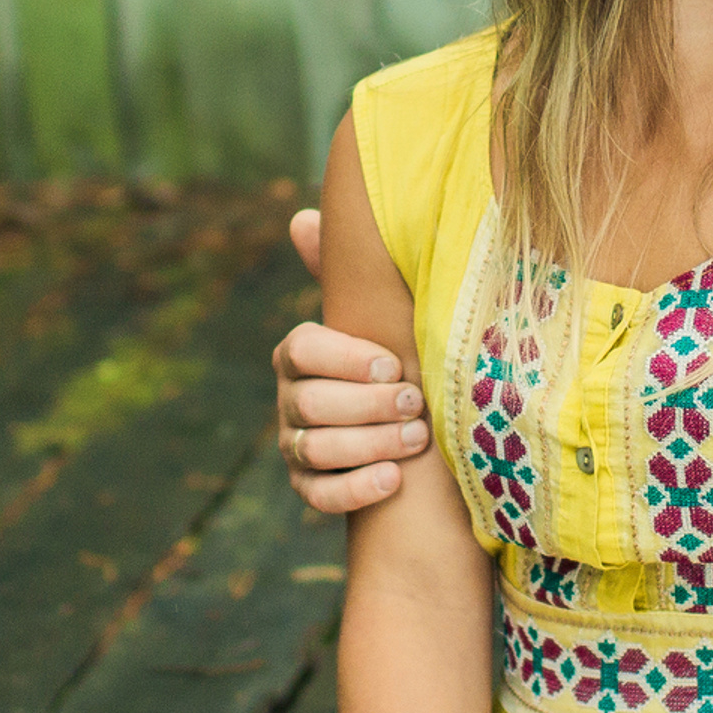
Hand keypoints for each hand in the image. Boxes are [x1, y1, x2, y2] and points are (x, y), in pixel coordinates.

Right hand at [276, 209, 428, 513]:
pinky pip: (320, 495)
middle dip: (369, 404)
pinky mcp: (311, 486)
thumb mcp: (384, 316)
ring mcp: (296, 445)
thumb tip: (300, 217)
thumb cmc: (402, 357)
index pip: (301, 348)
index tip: (393, 362)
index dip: (346, 358)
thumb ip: (349, 274)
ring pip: (316, 448)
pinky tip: (395, 479)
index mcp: (301, 352)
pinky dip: (357, 489)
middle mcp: (291, 398)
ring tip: (418, 438)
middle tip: (416, 400)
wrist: (421, 424)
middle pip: (312, 403)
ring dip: (371, 443)